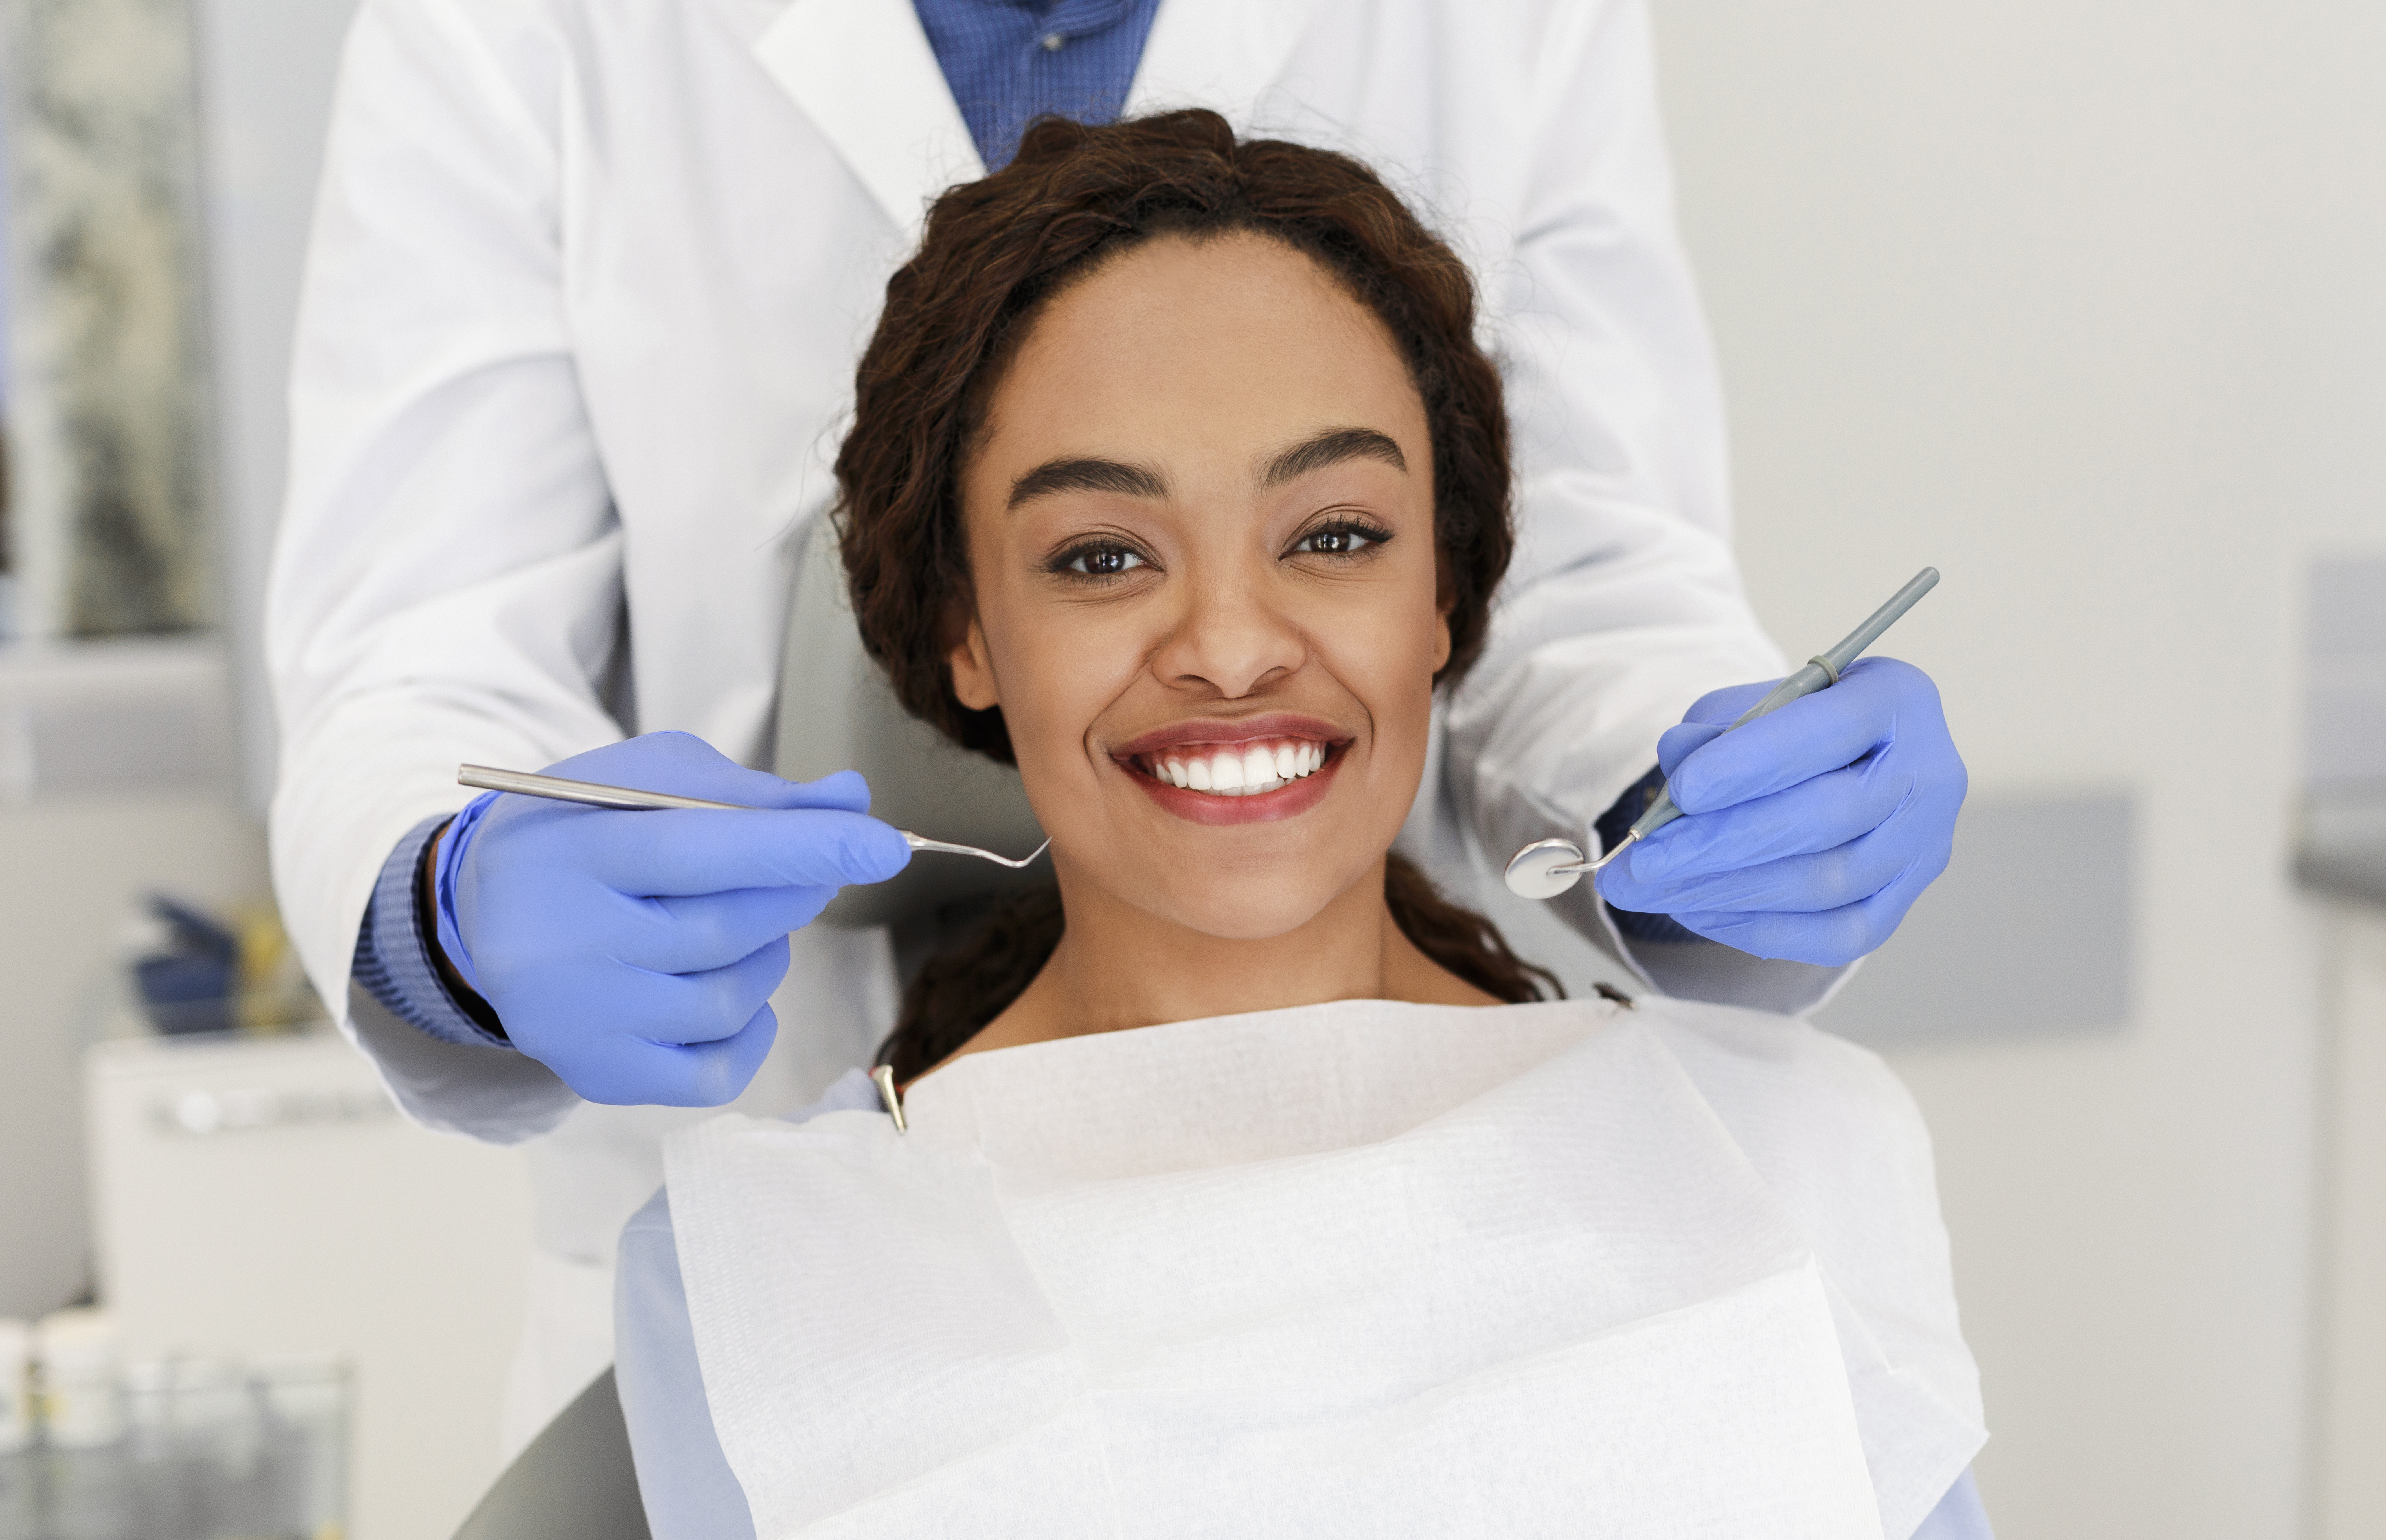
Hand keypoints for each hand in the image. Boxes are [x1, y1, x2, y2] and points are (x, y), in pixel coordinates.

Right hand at [434, 731, 909, 1105]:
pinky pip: (715, 1071)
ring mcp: (578, 1021)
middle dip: (792, 894)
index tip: (886, 844)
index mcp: (573, 852)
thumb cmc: (584, 830)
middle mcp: (566, 945)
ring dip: (766, 957)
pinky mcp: (598, 1073)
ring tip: (736, 925)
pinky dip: (751, 1029)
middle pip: (724, 930)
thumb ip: (751, 792)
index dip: (803, 847)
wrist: (483, 911)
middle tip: (807, 870)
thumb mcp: (648, 780)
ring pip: (728, 1000)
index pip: (703, 850)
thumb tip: (850, 801)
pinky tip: (732, 990)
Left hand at [1592, 658, 1964, 966]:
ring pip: (1825, 885)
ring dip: (1724, 892)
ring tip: (1647, 890)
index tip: (1682, 790)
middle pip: (1824, 820)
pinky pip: (1834, 936)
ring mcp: (1924, 847)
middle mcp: (1929, 775)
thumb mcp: (1753, 704)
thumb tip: (1677, 759)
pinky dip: (1757, 930)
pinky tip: (1695, 912)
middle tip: (1638, 863)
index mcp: (1898, 700)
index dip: (1751, 763)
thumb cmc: (1794, 726)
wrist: (1848, 763)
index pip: (1826, 733)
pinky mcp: (1903, 903)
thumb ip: (1715, 726)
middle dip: (1718, 845)